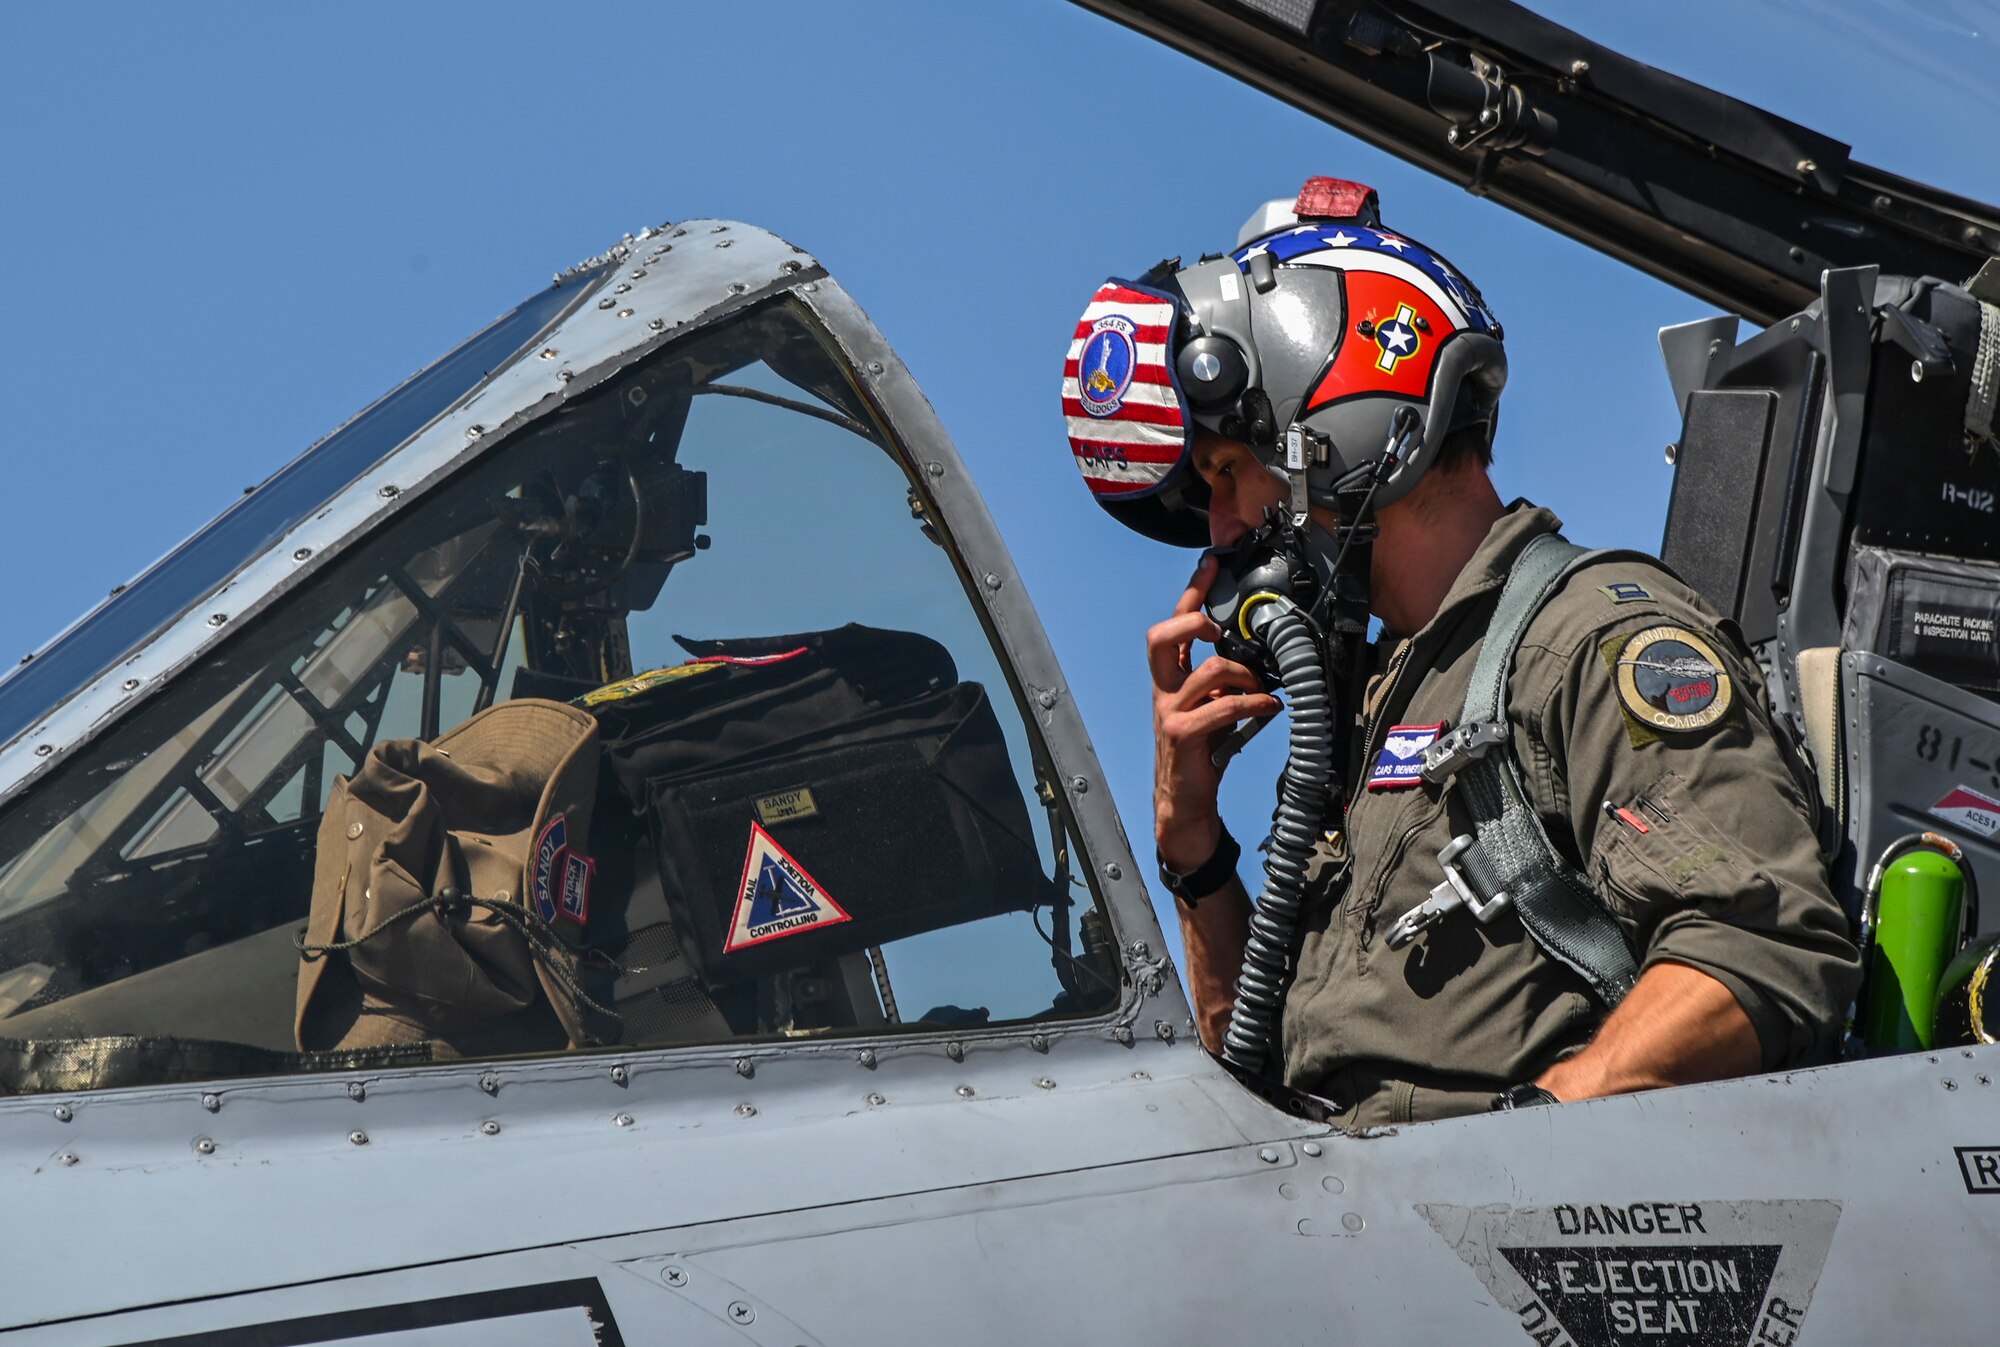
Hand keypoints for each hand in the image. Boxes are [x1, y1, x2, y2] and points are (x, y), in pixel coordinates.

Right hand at [1149, 554, 1280, 870]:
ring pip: (1207, 670)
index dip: (1192, 592)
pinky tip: (1270, 707)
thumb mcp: (1213, 707)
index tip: (1212, 563)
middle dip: (1193, 621)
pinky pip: (1222, 706)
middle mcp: (1164, 691)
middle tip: (1218, 629)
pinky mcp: (1183, 735)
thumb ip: (1226, 681)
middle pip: (1162, 636)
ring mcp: (1170, 712)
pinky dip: (1253, 702)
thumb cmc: (1201, 753)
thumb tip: (1262, 657)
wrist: (1185, 803)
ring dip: (1244, 673)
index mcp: (1171, 679)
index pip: (1174, 626)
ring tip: (1264, 685)